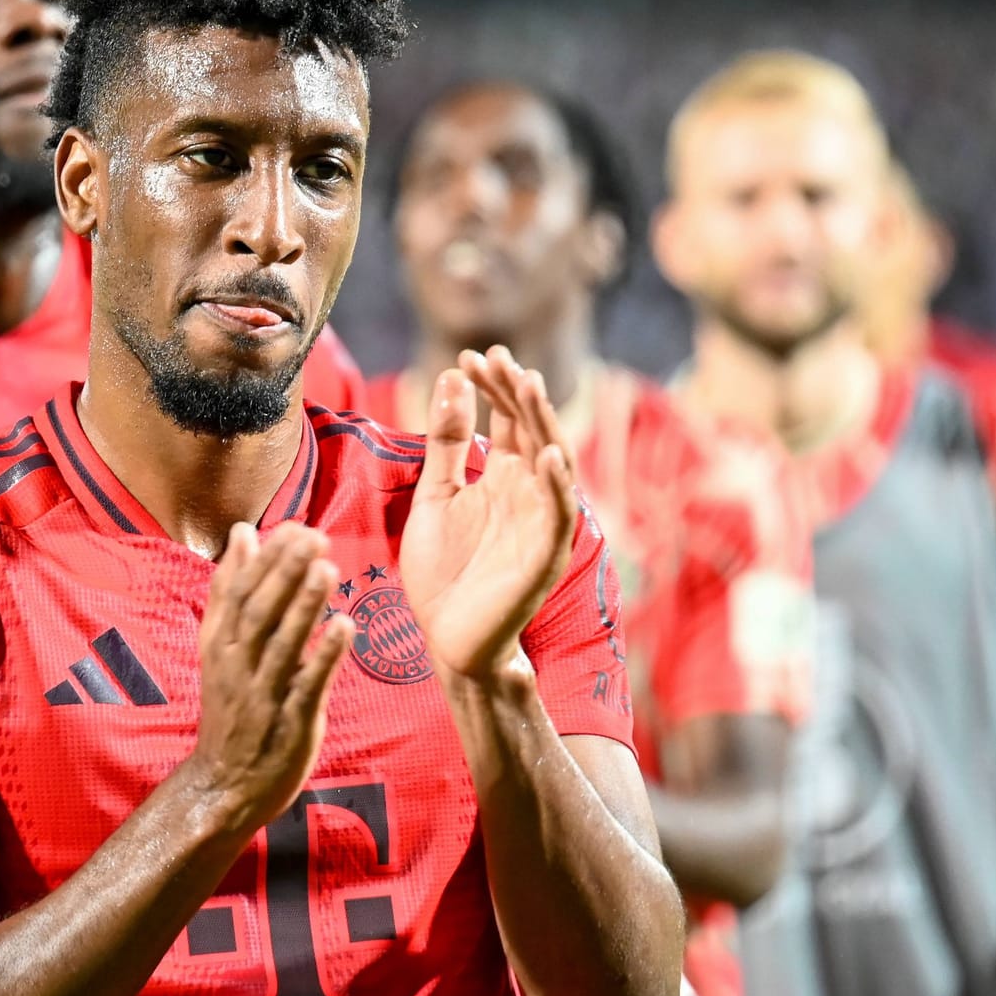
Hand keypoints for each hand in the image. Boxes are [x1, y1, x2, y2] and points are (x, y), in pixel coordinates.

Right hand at [186, 521, 353, 830]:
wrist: (224, 785)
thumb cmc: (232, 708)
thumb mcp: (221, 647)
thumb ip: (232, 591)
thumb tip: (243, 532)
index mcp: (220, 645)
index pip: (239, 593)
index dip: (264, 558)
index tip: (291, 526)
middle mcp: (237, 666)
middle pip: (258, 613)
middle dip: (284, 573)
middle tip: (313, 537)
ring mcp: (262, 696)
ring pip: (281, 646)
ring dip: (304, 607)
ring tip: (327, 570)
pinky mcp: (289, 723)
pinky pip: (307, 685)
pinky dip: (325, 656)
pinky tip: (345, 627)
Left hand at [400, 347, 579, 681]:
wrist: (448, 639)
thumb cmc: (444, 573)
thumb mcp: (436, 496)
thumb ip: (446, 443)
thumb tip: (451, 379)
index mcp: (503, 477)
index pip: (509, 418)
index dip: (494, 386)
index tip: (469, 356)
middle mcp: (528, 492)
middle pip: (532, 429)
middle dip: (517, 392)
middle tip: (496, 356)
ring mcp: (540, 521)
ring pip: (553, 462)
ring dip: (543, 423)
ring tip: (528, 384)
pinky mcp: (545, 555)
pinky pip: (558, 514)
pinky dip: (555, 484)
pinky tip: (542, 452)